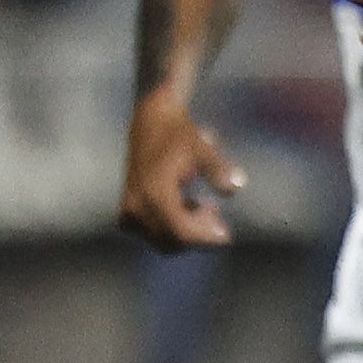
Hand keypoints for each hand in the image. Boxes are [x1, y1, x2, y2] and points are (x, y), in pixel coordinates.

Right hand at [122, 90, 243, 249]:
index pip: (182, 231)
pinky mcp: (126, 211)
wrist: (151, 121)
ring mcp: (128, 211)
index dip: (206, 238)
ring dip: (186, 231)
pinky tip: (186, 206)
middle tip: (215, 212)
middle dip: (198, 233)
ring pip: (163, 240)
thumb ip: (218, 169)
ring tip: (202, 206)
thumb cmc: (179, 134)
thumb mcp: (202, 148)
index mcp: (154, 193)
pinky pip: (152, 233)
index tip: (226, 236)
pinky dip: (171, 228)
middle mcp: (137, 206)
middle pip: (173, 240)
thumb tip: (236, 187)